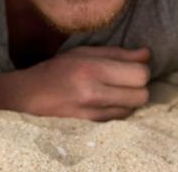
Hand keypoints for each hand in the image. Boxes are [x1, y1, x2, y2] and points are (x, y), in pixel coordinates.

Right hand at [3, 46, 150, 120]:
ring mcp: (93, 113)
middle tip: (126, 79)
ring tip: (115, 90)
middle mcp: (93, 93)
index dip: (141, 69)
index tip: (133, 66)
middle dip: (139, 86)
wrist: (30, 96)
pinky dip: (120, 109)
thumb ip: (117, 53)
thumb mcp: (84, 52)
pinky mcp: (92, 125)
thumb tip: (147, 54)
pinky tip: (107, 101)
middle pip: (142, 95)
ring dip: (130, 99)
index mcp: (92, 69)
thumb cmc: (58, 69)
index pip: (139, 74)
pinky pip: (121, 118)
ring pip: (133, 109)